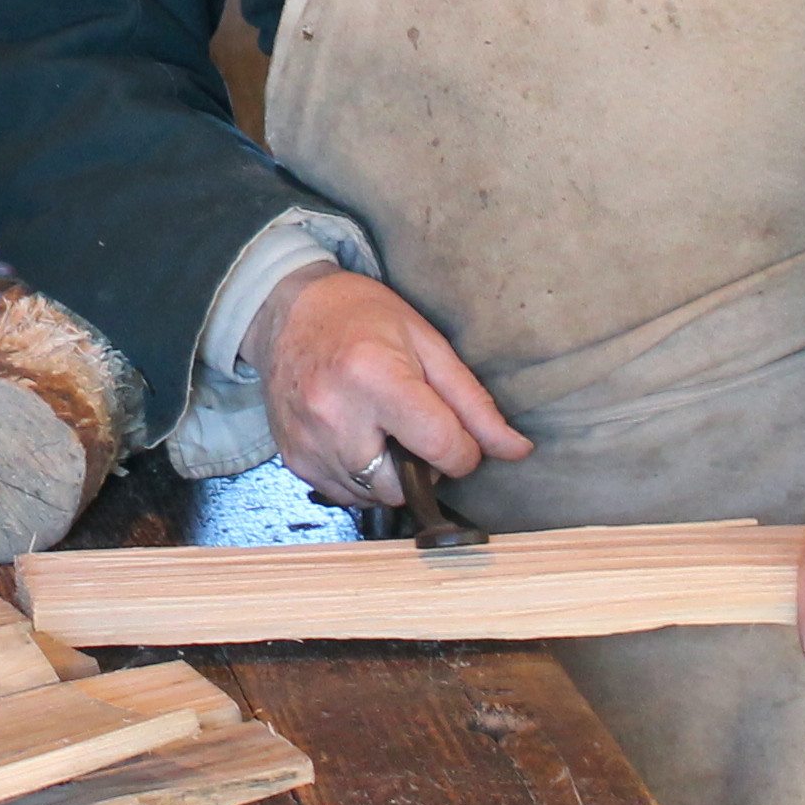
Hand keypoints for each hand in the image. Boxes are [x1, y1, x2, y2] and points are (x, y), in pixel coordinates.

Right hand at [249, 267, 533, 507]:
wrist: (287, 308)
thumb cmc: (362, 316)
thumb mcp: (427, 343)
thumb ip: (473, 402)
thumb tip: (517, 450)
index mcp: (375, 378)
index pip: (441, 447)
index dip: (463, 450)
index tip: (458, 435)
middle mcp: (335, 415)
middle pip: (405, 485)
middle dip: (424, 467)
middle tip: (416, 430)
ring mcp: (308, 442)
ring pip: (375, 496)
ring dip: (392, 476)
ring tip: (385, 432)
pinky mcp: (294, 459)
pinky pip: (344, 495)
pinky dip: (361, 479)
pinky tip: (358, 440)